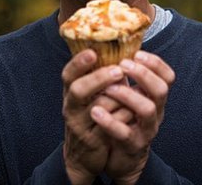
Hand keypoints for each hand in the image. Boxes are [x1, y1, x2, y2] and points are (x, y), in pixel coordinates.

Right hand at [61, 49, 129, 183]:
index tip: (92, 52)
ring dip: (116, 97)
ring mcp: (80, 125)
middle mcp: (71, 107)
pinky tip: (133, 109)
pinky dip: (122, 116)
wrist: (85, 154)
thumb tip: (120, 47)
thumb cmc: (92, 115)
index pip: (68, 74)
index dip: (78, 63)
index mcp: (71, 91)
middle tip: (118, 70)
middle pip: (78, 89)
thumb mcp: (89, 95)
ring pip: (97, 108)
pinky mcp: (93, 141)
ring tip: (131, 89)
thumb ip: (98, 75)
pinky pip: (109, 127)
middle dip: (99, 78)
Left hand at [91, 51, 175, 184]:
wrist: (117, 158)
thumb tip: (113, 45)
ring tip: (109, 88)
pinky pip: (124, 133)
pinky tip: (96, 111)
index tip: (138, 52)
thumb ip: (125, 77)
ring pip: (146, 109)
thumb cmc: (121, 120)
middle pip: (160, 89)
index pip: (167, 77)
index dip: (156, 63)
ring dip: (127, 94)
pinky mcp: (132, 146)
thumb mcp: (128, 97)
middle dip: (143, 74)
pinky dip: (110, 121)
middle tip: (123, 64)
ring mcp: (146, 130)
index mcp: (154, 98)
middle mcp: (155, 112)